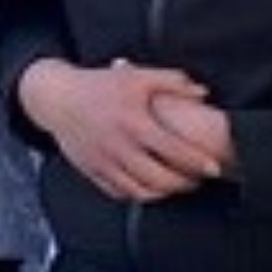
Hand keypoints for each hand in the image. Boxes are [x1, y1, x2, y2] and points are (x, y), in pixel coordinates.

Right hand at [19, 58, 226, 202]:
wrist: (58, 98)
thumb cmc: (100, 85)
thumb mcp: (137, 76)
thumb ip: (172, 82)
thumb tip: (203, 93)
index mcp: (133, 122)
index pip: (172, 150)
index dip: (197, 161)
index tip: (214, 167)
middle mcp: (118, 147)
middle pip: (159, 178)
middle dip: (185, 183)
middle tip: (199, 179)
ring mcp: (104, 163)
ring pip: (141, 192)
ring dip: (165, 193)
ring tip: (179, 185)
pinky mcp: (93, 173)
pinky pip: (121, 194)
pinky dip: (141, 195)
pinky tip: (153, 188)